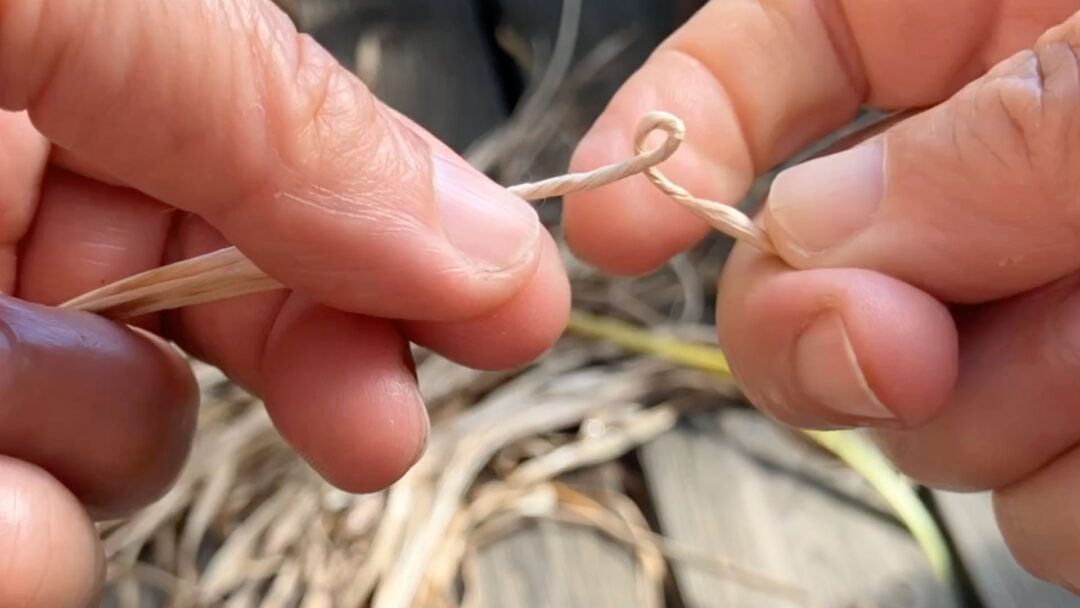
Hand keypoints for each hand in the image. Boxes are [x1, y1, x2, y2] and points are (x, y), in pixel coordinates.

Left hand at [0, 0, 569, 603]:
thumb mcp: (82, 7)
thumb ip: (268, 107)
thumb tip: (486, 243)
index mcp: (55, 71)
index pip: (267, 169)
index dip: (390, 245)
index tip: (505, 316)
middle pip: (208, 310)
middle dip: (303, 365)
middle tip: (376, 433)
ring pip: (108, 448)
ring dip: (92, 447)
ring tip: (2, 408)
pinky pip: (23, 541)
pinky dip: (21, 545)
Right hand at [566, 0, 1079, 592]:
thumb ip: (992, 135)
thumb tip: (810, 244)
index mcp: (981, 23)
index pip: (762, 58)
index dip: (669, 133)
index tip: (618, 231)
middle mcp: (996, 176)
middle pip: (806, 278)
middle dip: (828, 336)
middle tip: (908, 354)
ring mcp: (1040, 307)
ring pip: (913, 416)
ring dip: (998, 421)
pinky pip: (1030, 506)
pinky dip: (1079, 500)